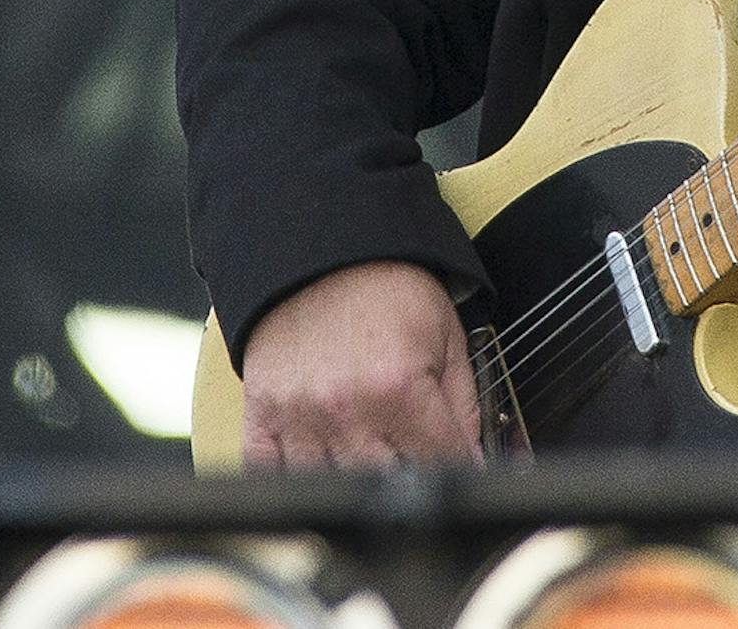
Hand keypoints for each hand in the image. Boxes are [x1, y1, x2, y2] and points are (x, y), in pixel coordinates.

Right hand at [241, 259, 482, 467]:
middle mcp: (346, 408)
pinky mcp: (262, 414)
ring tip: (375, 461)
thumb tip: (476, 454)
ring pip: (332, 486)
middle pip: (386, 483)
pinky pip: (269, 474)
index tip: (464, 471)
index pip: (438, 461)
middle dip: (412, 478)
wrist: (328, 250)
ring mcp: (299, 416)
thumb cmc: (389, 288)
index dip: (459, 469)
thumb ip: (465, 401)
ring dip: (358, 482)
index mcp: (398, 386)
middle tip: (421, 463)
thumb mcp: (448, 333)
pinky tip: (319, 469)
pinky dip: (294, 482)